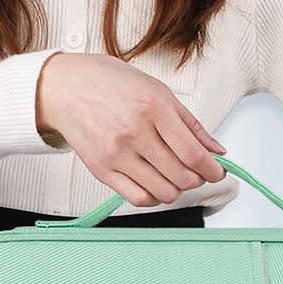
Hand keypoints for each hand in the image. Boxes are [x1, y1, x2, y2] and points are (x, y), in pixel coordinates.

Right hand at [36, 52, 225, 206]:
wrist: (65, 88)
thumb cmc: (111, 84)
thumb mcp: (157, 90)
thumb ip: (190, 124)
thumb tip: (217, 151)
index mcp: (153, 107)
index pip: (193, 154)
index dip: (212, 170)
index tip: (217, 172)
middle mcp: (135, 132)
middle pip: (182, 177)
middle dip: (197, 180)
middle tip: (197, 173)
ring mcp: (117, 153)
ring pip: (163, 192)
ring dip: (177, 190)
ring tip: (174, 177)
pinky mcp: (102, 170)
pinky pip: (138, 198)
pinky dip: (154, 197)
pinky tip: (155, 184)